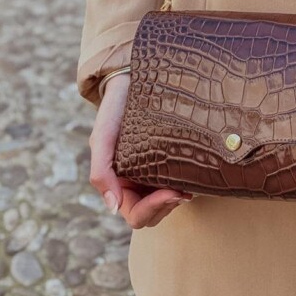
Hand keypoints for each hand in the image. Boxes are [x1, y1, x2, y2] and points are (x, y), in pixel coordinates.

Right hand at [88, 73, 194, 227]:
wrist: (132, 79)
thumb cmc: (115, 108)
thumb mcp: (103, 137)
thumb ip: (101, 172)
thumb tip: (113, 208)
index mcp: (118, 182)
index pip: (136, 214)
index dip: (154, 208)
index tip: (173, 191)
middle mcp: (135, 182)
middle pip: (152, 215)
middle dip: (168, 206)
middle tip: (185, 191)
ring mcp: (152, 173)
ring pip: (166, 204)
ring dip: (176, 200)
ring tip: (189, 185)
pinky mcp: (168, 160)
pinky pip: (176, 184)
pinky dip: (184, 186)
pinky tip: (193, 176)